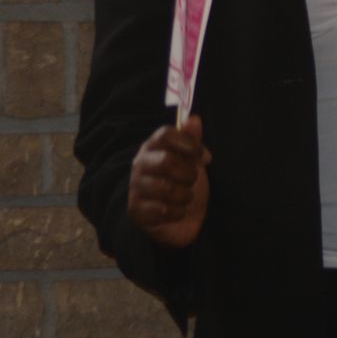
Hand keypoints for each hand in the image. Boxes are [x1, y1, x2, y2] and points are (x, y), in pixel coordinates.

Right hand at [127, 116, 210, 248]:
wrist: (183, 219)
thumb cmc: (185, 184)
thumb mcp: (193, 161)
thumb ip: (192, 139)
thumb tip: (194, 118)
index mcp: (153, 147)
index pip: (165, 134)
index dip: (188, 143)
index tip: (201, 155)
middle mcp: (140, 164)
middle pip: (166, 161)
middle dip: (188, 174)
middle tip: (192, 180)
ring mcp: (135, 187)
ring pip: (166, 188)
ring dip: (185, 195)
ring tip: (186, 197)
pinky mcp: (135, 210)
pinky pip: (163, 210)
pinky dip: (178, 212)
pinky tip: (178, 211)